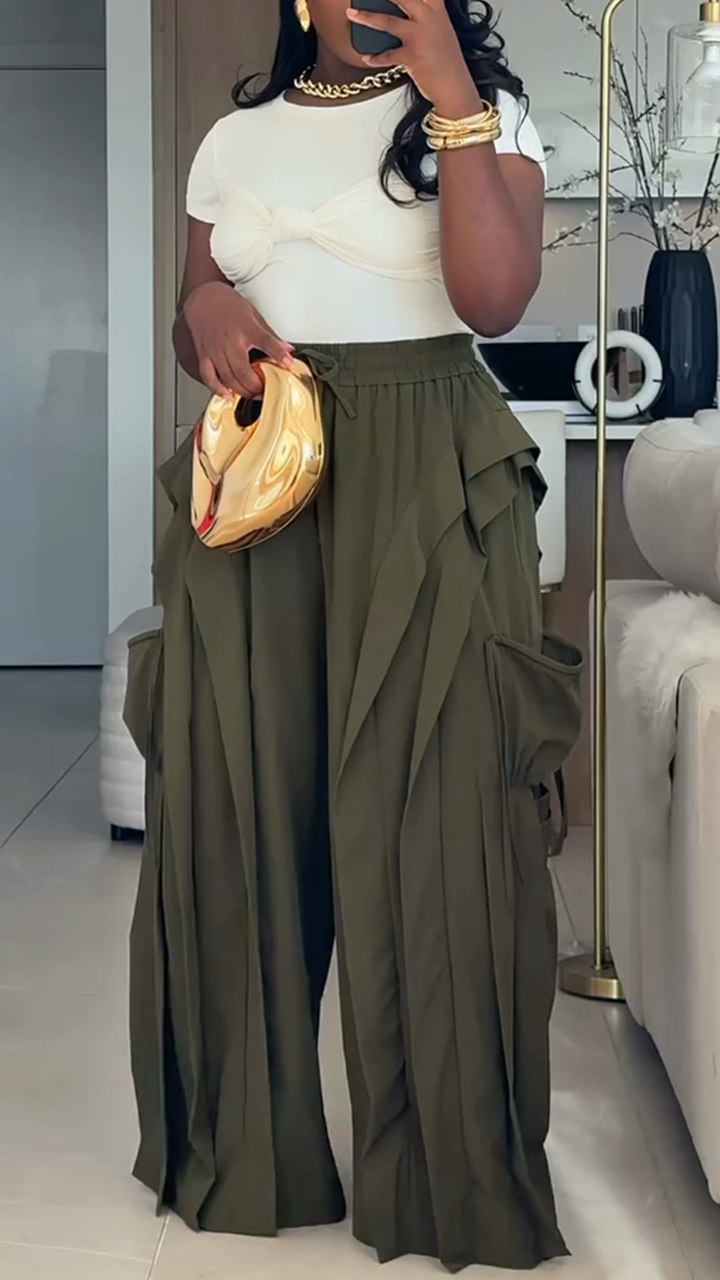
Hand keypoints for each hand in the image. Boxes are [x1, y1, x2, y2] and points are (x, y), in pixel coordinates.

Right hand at [183, 281, 293, 399]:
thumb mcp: (254, 315)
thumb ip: (270, 335)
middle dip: (258, 386)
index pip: (265, 342)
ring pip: (229, 378)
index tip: (288, 364)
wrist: (203, 297)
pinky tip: (228, 395)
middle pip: (245, 372)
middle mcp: (230, 340)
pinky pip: (209, 377)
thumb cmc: (228, 305)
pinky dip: (218, 389)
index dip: (278, 354)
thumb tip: (287, 349)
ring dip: (243, 391)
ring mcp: (215, 349)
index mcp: (245, 328)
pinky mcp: (204, 355)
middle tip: (267, 391)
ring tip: (253, 395)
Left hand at [347, 0, 480, 113]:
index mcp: (436, 9)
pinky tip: (366, 57)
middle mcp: (428, 18)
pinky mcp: (412, 56)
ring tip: (351, 14)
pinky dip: (375, 57)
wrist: (454, 87)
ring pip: (388, 22)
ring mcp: (419, 37)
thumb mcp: (440, 29)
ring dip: (366, 17)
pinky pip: (388, 56)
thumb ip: (425, 14)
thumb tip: (405, 10)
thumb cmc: (447, 61)